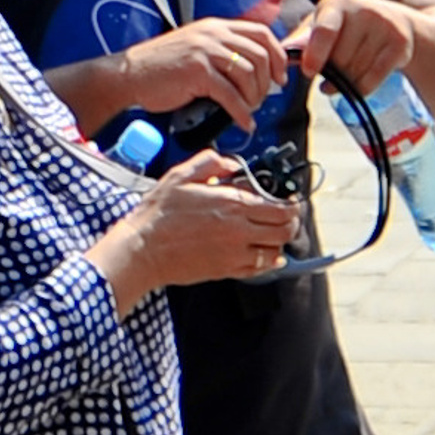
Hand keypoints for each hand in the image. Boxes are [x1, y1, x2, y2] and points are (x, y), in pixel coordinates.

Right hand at [107, 152, 301, 293]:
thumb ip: (211, 163)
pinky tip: (264, 255)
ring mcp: (234, 254)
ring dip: (278, 243)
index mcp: (232, 204)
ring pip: (275, 253)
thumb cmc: (158, 214)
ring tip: (271, 235)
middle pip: (285, 231)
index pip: (281, 208)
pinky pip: (258, 270)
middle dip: (291, 224)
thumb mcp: (181, 175)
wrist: (142, 250)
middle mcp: (239, 231)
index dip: (292, 205)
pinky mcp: (226, 271)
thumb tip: (232, 165)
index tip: (289, 201)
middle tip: (287, 218)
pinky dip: (267, 262)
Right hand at [112, 19, 287, 130]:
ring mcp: (205, 51)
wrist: (129, 74)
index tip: (280, 77)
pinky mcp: (197, 72)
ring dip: (254, 98)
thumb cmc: (160, 67)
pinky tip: (243, 122)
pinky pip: (231, 95)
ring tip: (248, 110)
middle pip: (261, 54)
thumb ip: (221, 51)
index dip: (278, 56)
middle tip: (262, 99)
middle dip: (268, 82)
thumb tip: (251, 70)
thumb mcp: (195, 47)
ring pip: (249, 74)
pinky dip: (242, 112)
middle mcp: (214, 34)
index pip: (262, 33)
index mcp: (216, 26)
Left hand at [292, 0, 415, 95]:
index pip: (325, 30)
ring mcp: (385, 25)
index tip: (308, 72)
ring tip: (349, 71)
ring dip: (346, 81)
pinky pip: (372, 80)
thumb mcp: (326, 24)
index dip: (315, 54)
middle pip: (339, 59)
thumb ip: (303, 38)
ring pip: (354, 72)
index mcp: (337, 2)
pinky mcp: (400, 43)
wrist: (400, 24)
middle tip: (336, 66)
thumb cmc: (351, 27)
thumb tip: (280, 52)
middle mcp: (363, 9)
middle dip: (333, 71)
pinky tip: (356, 86)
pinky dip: (360, 90)